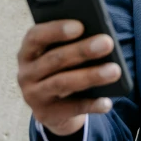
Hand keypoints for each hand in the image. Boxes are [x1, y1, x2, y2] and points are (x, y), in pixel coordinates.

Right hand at [17, 20, 121, 135]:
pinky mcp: (45, 114)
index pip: (35, 36)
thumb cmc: (62, 69)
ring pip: (63, 83)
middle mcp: (26, 73)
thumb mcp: (62, 54)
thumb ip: (73, 44)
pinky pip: (71, 108)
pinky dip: (91, 104)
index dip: (56, 30)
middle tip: (107, 42)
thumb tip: (100, 37)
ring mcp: (33, 95)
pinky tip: (107, 101)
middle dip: (82, 50)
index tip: (80, 26)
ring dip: (91, 76)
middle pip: (54, 59)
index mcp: (28, 51)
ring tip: (115, 70)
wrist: (52, 107)